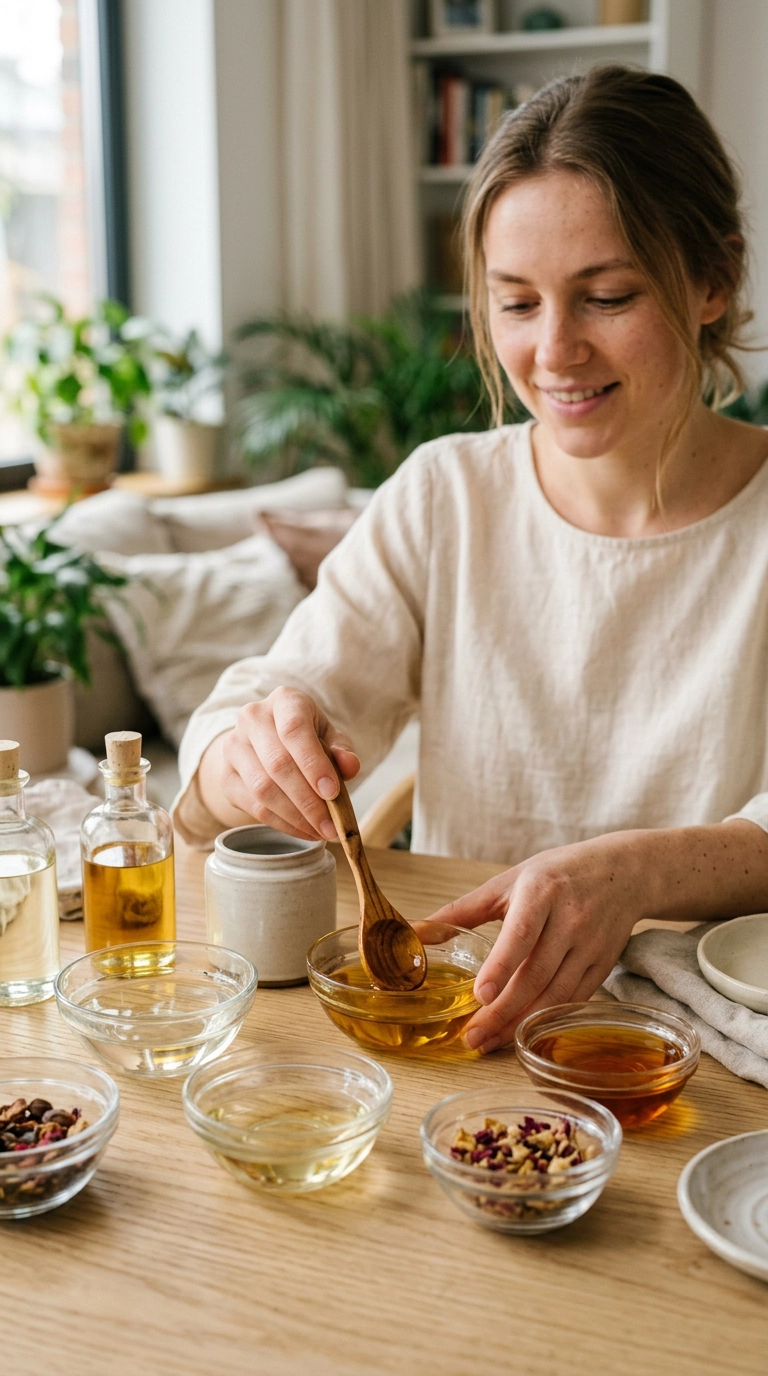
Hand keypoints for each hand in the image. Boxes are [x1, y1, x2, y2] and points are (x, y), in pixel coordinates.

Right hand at [201, 687, 359, 840]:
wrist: (265, 741)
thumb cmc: (305, 737)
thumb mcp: (329, 736)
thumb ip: (342, 750)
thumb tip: (350, 766)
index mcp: (284, 701)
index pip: (294, 730)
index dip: (313, 763)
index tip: (332, 793)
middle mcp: (252, 718)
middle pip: (278, 763)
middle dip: (308, 801)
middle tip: (332, 826)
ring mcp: (234, 747)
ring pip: (263, 789)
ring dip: (295, 816)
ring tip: (321, 831)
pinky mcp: (226, 777)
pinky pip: (254, 806)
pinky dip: (282, 824)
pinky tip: (303, 831)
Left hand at [431, 833, 646, 1051]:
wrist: (624, 872)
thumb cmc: (557, 874)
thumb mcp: (510, 880)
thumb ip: (464, 908)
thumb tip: (418, 929)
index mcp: (542, 892)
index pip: (521, 933)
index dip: (501, 966)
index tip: (480, 995)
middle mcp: (570, 919)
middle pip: (536, 974)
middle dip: (503, 1010)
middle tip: (472, 1036)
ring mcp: (590, 945)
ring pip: (555, 994)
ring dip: (522, 1023)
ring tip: (489, 1042)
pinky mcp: (602, 965)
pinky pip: (572, 1001)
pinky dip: (546, 1020)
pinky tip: (521, 1032)